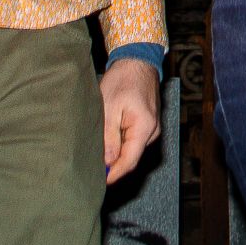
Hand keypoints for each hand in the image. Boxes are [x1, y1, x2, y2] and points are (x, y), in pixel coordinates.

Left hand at [99, 57, 162, 182]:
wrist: (137, 62)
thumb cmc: (123, 80)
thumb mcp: (110, 107)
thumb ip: (109, 136)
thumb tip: (107, 162)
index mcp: (145, 128)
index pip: (130, 161)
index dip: (114, 174)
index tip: (100, 182)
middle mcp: (153, 132)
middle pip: (131, 158)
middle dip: (113, 165)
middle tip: (92, 169)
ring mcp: (153, 129)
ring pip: (132, 150)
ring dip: (116, 153)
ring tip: (97, 151)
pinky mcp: (148, 125)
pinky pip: (134, 141)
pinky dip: (121, 144)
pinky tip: (109, 139)